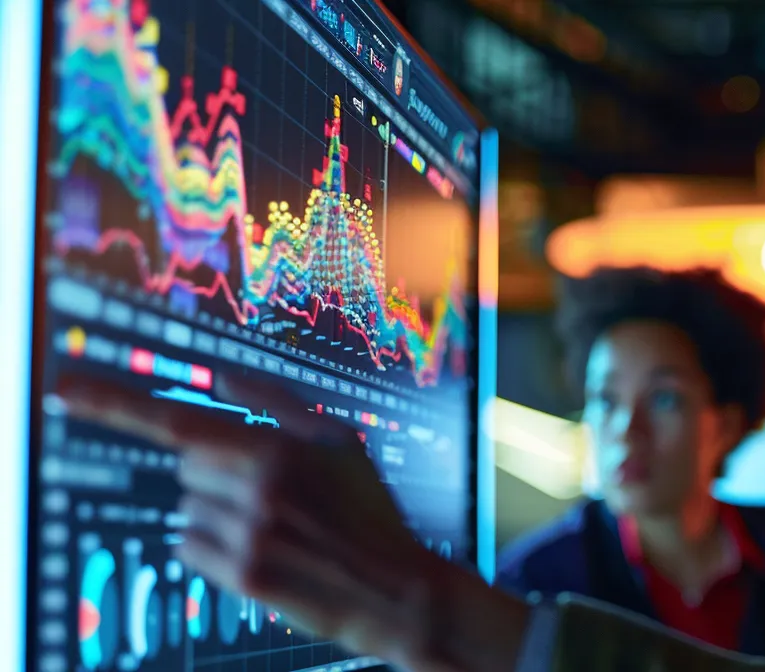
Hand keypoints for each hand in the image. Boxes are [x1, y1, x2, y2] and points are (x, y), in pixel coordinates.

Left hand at [57, 373, 528, 670]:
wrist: (395, 590)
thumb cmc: (369, 512)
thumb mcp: (341, 442)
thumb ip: (277, 403)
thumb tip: (222, 376)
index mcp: (277, 448)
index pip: (178, 420)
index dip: (113, 404)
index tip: (63, 389)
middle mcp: (255, 490)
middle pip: (186, 466)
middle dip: (215, 472)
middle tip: (270, 493)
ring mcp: (245, 534)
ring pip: (186, 508)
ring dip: (216, 513)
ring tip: (274, 528)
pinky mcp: (241, 574)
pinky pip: (188, 547)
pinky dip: (212, 548)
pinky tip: (260, 552)